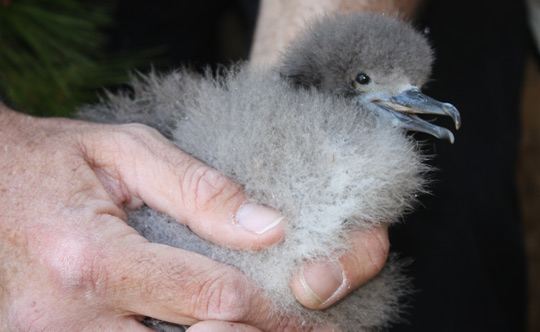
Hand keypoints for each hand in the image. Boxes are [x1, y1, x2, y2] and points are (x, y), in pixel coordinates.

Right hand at [0, 107, 387, 330]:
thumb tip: (268, 228)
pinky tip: (195, 324)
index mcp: (93, 258)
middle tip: (288, 329)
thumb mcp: (124, 153)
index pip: (209, 298)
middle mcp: (66, 317)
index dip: (269, 311)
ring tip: (248, 324)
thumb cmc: (52, 161)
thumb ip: (198, 190)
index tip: (303, 315)